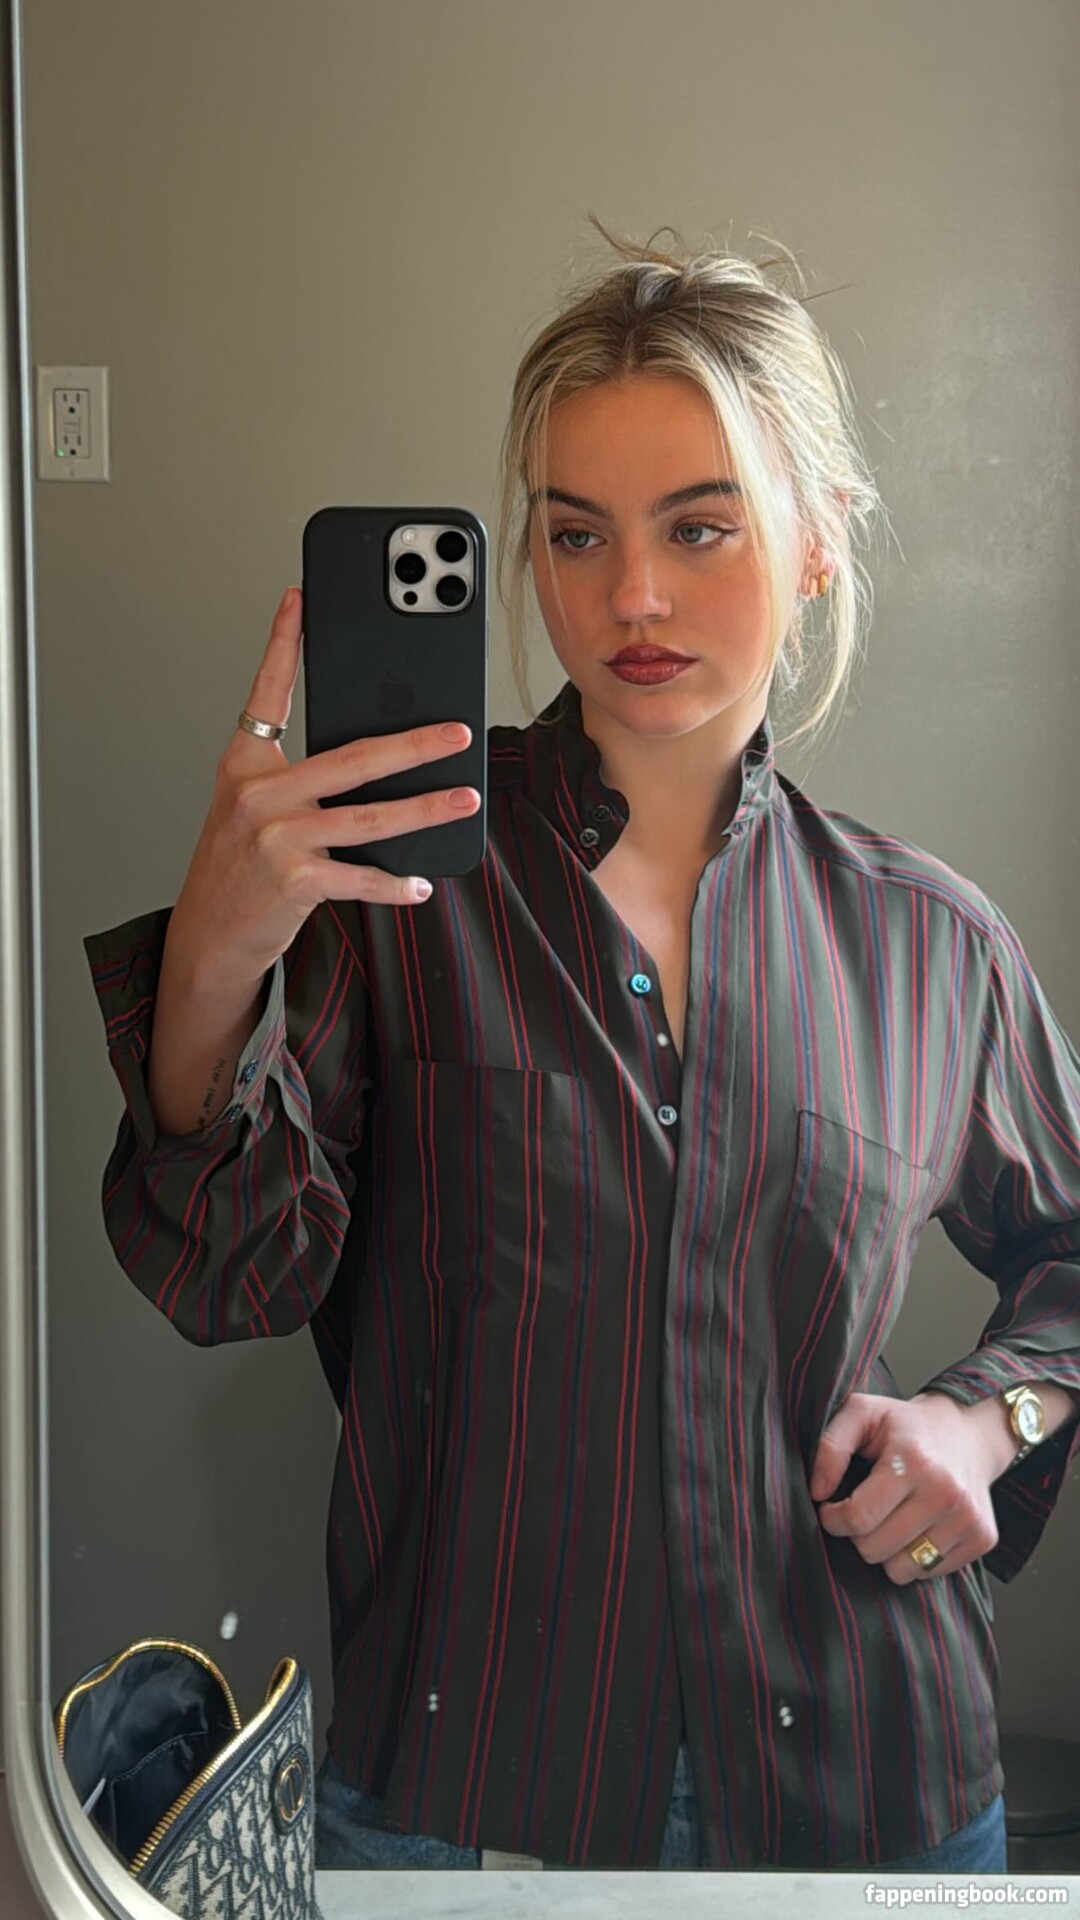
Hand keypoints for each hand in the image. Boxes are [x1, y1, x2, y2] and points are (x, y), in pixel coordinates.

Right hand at [168, 586, 480, 987]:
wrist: (209, 930)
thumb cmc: (238, 862)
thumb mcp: (251, 804)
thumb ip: (295, 774)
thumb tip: (372, 755)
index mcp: (246, 763)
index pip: (269, 691)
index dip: (284, 642)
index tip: (301, 597)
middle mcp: (260, 794)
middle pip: (352, 758)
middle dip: (414, 744)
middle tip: (458, 732)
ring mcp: (277, 838)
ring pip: (370, 817)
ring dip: (425, 809)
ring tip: (464, 799)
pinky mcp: (295, 881)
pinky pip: (361, 877)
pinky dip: (395, 883)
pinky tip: (419, 882)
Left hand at [808, 1391, 999, 1582]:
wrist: (968, 1432)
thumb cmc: (905, 1425)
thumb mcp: (862, 1413)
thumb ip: (831, 1446)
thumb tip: (818, 1492)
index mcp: (914, 1461)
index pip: (859, 1518)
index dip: (833, 1518)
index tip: (831, 1508)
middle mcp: (946, 1493)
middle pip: (875, 1549)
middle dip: (858, 1534)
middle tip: (866, 1510)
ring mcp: (968, 1519)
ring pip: (901, 1570)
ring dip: (886, 1550)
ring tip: (892, 1519)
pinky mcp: (982, 1538)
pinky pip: (929, 1574)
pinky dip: (915, 1557)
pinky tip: (918, 1526)